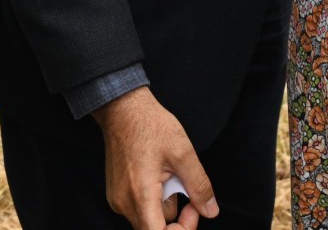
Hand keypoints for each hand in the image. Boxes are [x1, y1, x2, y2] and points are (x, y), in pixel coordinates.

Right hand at [93, 88, 217, 229]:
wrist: (123, 110)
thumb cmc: (150, 126)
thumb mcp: (183, 152)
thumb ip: (199, 186)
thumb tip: (211, 211)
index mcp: (141, 195)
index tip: (194, 211)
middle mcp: (124, 203)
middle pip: (154, 229)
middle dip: (177, 219)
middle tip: (192, 198)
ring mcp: (117, 200)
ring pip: (149, 219)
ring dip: (166, 207)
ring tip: (172, 177)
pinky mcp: (116, 194)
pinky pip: (140, 208)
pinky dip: (154, 200)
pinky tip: (159, 178)